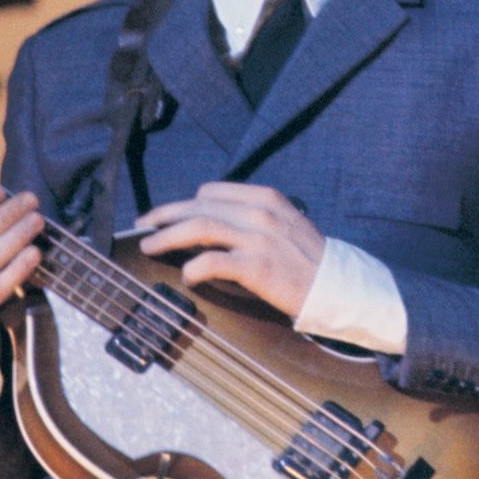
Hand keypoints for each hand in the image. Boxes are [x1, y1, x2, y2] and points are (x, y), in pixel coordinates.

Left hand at [138, 182, 325, 317]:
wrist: (337, 286)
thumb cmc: (307, 259)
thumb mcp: (283, 224)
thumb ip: (251, 219)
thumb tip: (209, 225)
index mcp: (266, 198)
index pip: (211, 192)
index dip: (184, 204)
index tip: (166, 216)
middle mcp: (260, 212)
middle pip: (199, 207)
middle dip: (164, 216)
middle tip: (142, 227)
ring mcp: (259, 238)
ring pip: (200, 228)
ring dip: (168, 237)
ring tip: (149, 246)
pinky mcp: (257, 267)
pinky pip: (213, 262)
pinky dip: (193, 268)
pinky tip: (186, 275)